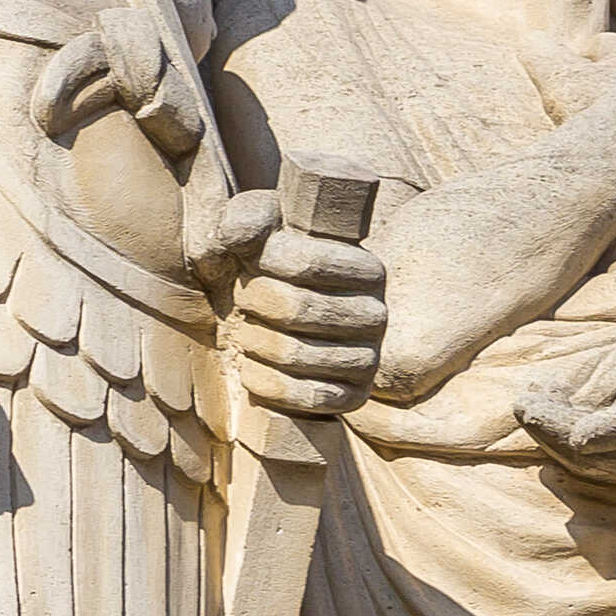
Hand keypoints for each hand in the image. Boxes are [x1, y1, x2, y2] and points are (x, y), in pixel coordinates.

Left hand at [232, 224, 386, 418]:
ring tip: (246, 333)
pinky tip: (252, 369)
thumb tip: (239, 236)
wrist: (293, 328)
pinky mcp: (355, 396)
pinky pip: (307, 397)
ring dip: (254, 343)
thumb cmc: (277, 272)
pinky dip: (266, 384)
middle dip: (254, 303)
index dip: (264, 262)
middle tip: (244, 301)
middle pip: (295, 309)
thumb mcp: (266, 232)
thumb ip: (249, 219)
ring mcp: (369, 359)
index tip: (249, 263)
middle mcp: (377, 315)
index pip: (305, 262)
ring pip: (295, 354)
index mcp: (367, 270)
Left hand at [515, 310, 615, 498]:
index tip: (534, 403)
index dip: (579, 423)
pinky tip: (548, 424)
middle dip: (554, 432)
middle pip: (603, 453)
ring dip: (555, 443)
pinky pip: (601, 470)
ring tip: (528, 407)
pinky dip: (568, 452)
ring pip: (597, 467)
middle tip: (521, 403)